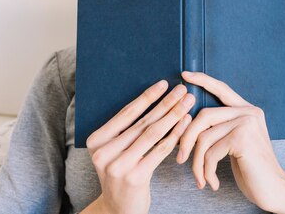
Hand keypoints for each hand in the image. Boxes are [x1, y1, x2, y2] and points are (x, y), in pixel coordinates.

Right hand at [84, 80, 195, 213]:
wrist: (120, 208)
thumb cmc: (123, 172)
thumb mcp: (116, 150)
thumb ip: (128, 130)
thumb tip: (156, 100)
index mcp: (96, 140)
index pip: (126, 113)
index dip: (147, 97)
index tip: (164, 83)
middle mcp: (103, 152)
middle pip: (142, 121)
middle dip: (166, 103)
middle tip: (183, 90)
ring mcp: (118, 165)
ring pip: (153, 133)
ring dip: (174, 115)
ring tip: (188, 102)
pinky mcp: (135, 176)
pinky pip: (160, 150)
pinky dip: (176, 134)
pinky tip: (187, 123)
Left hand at [177, 71, 284, 211]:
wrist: (273, 188)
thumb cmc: (251, 168)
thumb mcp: (235, 142)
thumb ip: (221, 128)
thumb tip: (190, 121)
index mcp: (247, 110)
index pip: (222, 89)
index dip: (202, 80)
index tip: (184, 75)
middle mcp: (249, 112)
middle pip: (203, 116)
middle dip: (186, 139)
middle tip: (180, 159)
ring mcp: (247, 123)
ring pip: (204, 137)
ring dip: (196, 163)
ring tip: (200, 178)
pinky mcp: (243, 138)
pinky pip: (210, 152)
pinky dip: (206, 171)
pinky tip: (211, 182)